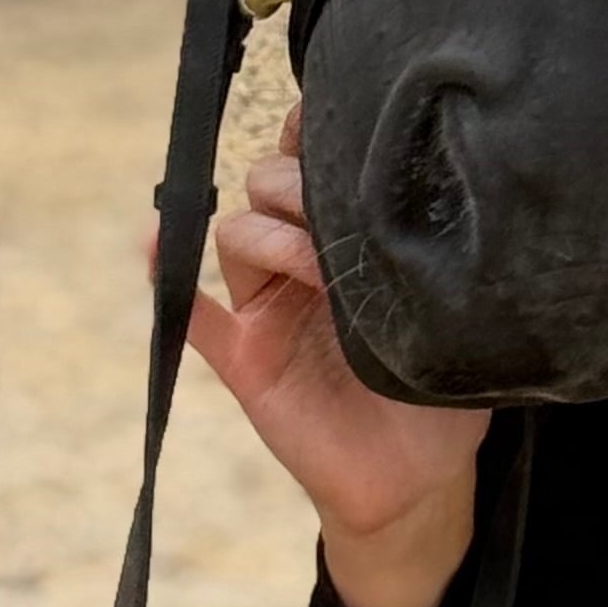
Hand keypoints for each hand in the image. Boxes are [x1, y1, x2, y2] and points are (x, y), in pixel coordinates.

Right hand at [185, 101, 486, 606]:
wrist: (417, 480)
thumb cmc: (442, 391)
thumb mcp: (452, 315)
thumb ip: (436, 259)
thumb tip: (450, 196)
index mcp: (349, 243)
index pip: (316, 164)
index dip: (318, 136)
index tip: (345, 126)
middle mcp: (301, 263)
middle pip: (268, 185)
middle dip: (298, 187)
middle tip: (342, 223)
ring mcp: (267, 308)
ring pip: (237, 232)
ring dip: (269, 235)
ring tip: (313, 267)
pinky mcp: (243, 358)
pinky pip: (188, 314)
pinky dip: (165, 277)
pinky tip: (155, 247)